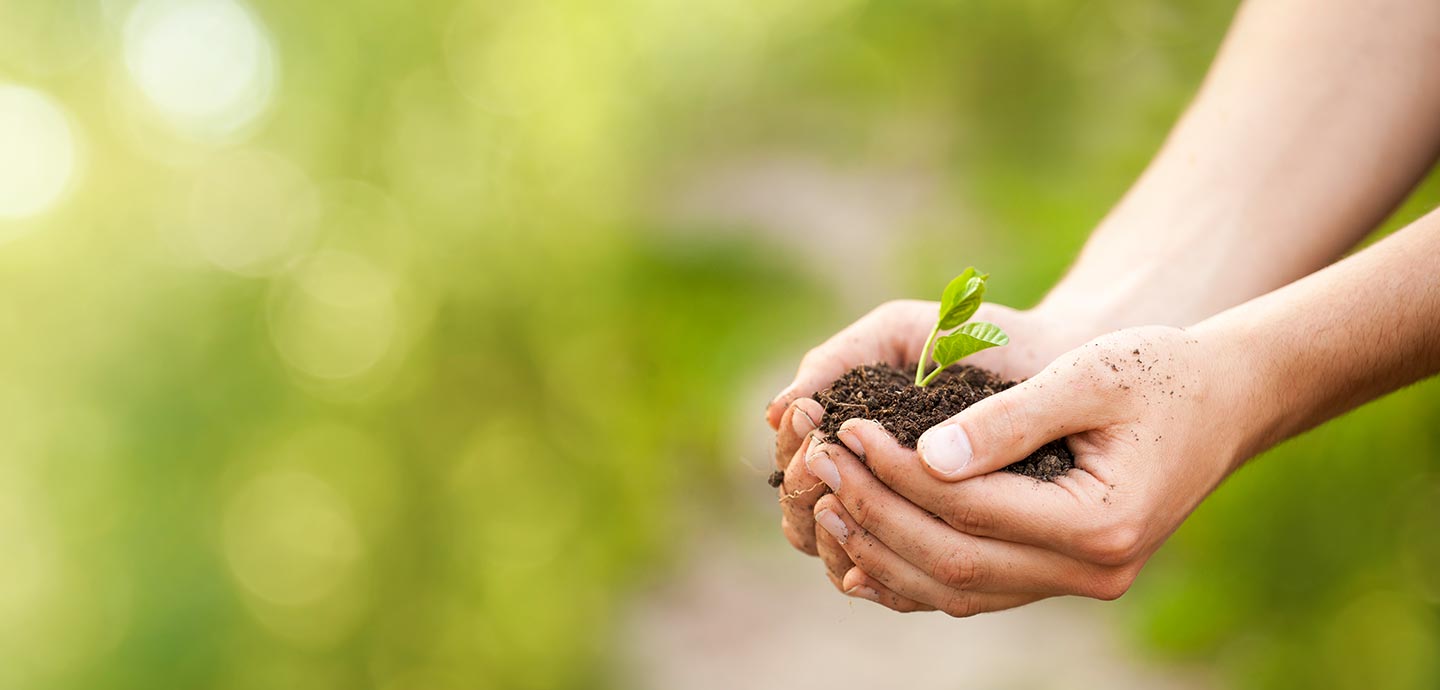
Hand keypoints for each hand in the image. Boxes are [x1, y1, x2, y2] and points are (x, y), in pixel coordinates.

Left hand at [804, 325, 1249, 614]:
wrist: (1222, 400)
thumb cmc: (1159, 373)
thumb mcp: (1088, 376)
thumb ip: (1008, 420)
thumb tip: (922, 457)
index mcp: (1101, 523)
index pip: (969, 509)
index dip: (897, 474)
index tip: (847, 430)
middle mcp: (1091, 571)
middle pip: (954, 560)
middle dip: (876, 513)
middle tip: (819, 466)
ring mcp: (1077, 583)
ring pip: (958, 589)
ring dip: (884, 551)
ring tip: (825, 506)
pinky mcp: (1060, 575)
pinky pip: (975, 590)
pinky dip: (915, 575)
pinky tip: (863, 550)